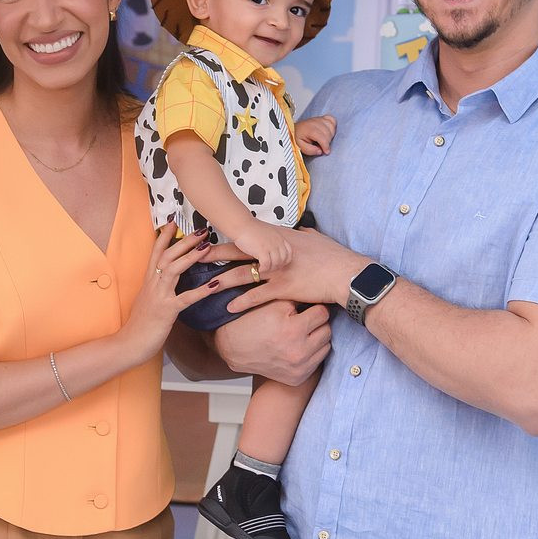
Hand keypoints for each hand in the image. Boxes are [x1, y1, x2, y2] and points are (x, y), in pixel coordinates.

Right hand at [122, 224, 218, 362]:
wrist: (128, 344)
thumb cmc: (139, 325)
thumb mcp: (148, 301)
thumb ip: (157, 288)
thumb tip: (167, 281)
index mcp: (148, 281)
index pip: (156, 253)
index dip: (165, 237)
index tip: (174, 222)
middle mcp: (152, 285)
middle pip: (167, 256)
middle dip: (183, 241)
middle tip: (201, 230)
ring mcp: (159, 297)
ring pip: (173, 270)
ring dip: (190, 257)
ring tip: (207, 246)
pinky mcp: (167, 311)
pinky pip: (186, 298)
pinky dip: (200, 291)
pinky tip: (214, 284)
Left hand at [205, 226, 362, 311]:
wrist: (345, 273)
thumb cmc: (333, 255)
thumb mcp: (315, 239)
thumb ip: (303, 234)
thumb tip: (301, 230)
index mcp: (279, 238)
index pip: (247, 236)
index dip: (226, 237)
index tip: (209, 239)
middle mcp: (273, 252)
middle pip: (237, 252)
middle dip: (213, 255)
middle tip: (193, 257)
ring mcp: (276, 271)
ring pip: (241, 274)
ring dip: (221, 281)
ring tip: (203, 286)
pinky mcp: (282, 289)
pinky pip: (257, 297)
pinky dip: (241, 302)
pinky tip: (228, 308)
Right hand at [213, 299, 330, 385]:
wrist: (233, 347)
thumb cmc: (253, 321)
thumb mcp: (275, 303)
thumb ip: (301, 298)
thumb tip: (322, 296)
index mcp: (293, 330)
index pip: (323, 313)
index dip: (315, 307)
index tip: (308, 308)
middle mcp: (299, 352)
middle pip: (327, 330)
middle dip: (317, 323)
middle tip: (304, 320)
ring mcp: (299, 369)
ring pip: (326, 347)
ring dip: (317, 339)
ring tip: (301, 333)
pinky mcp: (297, 379)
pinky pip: (317, 362)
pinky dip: (311, 353)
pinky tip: (297, 347)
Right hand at [233, 221, 291, 273]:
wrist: (241, 224)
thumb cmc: (250, 228)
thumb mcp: (267, 233)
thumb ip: (273, 241)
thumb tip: (272, 251)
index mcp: (279, 237)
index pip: (289, 253)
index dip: (284, 261)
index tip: (278, 264)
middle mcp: (277, 242)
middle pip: (284, 260)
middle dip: (277, 266)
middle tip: (270, 268)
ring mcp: (271, 246)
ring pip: (276, 264)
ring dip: (270, 269)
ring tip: (263, 268)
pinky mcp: (262, 251)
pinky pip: (267, 265)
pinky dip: (263, 269)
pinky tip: (259, 268)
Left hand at [295, 114, 335, 156]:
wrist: (294, 129)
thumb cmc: (297, 137)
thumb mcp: (300, 147)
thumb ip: (310, 150)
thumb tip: (320, 151)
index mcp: (308, 129)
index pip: (322, 137)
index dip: (326, 146)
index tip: (326, 152)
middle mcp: (314, 122)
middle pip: (328, 133)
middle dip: (327, 142)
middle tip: (322, 146)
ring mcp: (319, 119)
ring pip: (331, 127)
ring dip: (330, 135)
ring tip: (324, 139)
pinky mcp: (322, 118)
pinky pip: (332, 120)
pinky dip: (333, 126)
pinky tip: (328, 131)